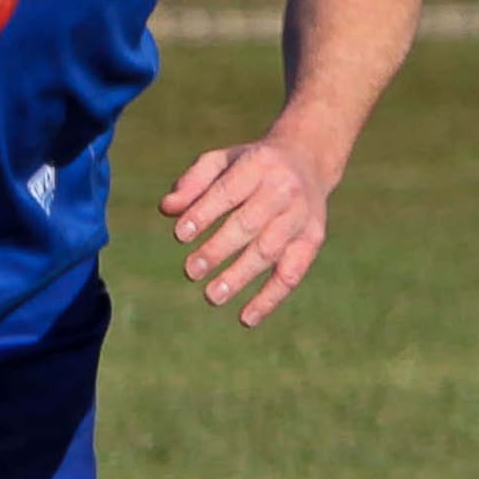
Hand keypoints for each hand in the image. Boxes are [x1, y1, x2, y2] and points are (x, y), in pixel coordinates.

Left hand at [161, 136, 331, 328]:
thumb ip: (193, 183)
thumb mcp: (222, 161)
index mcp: (259, 165)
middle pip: (249, 223)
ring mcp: (301, 217)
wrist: (308, 160)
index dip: (204, 213)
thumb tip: (166, 209)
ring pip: (270, 250)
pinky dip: (270, 297)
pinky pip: (292, 272)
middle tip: (191, 271)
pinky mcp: (312, 239)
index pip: (228, 192)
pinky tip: (247, 318)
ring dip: (240, 276)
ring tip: (212, 296)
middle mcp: (284, 190)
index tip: (180, 236)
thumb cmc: (251, 164)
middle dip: (219, 249)